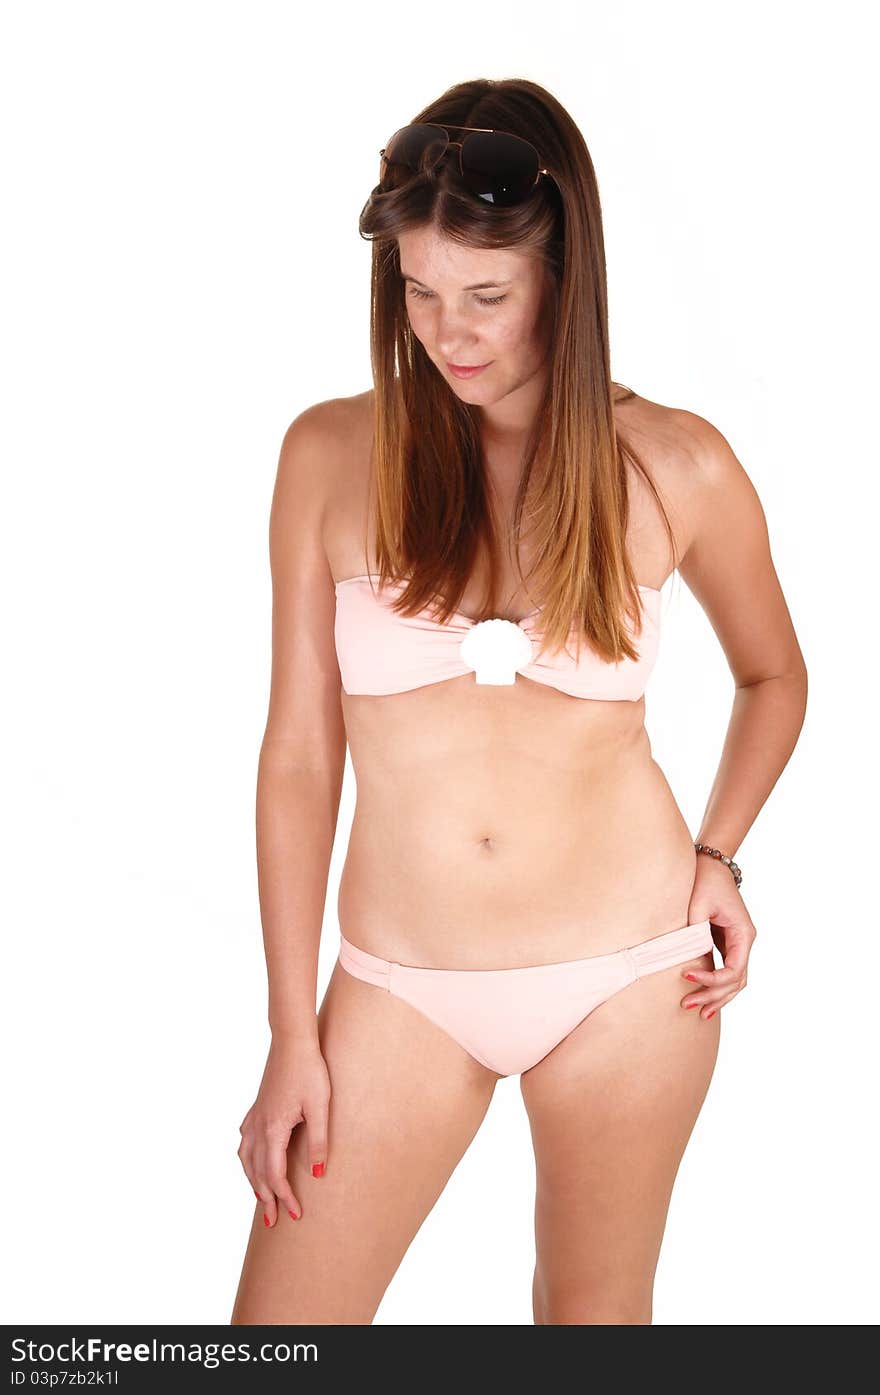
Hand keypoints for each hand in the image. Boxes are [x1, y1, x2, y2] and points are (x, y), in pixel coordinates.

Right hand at [237, 1034, 330, 1225]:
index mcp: (273, 1130)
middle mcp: (258, 1127)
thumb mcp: (320, 1107)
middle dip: (266, 1198)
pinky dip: (247, 1159)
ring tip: (260, 1198)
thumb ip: (319, 1142)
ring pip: (246, 1158)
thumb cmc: (310, 1071)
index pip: (275, 1175)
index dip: (284, 1197)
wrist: (292, 1041)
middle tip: (273, 1222)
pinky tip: (251, 1160)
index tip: (295, 1214)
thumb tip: (317, 1175)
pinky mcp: (257, 1107)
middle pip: (257, 1172)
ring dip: (253, 1181)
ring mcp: (255, 1116)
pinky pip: (245, 1141)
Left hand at [681, 853, 756, 1019]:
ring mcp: (737, 944)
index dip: (712, 979)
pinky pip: (727, 971)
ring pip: (735, 980)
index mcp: (743, 934)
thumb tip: (693, 961)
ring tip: (698, 1012)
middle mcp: (744, 942)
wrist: (711, 864)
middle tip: (687, 1004)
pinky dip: (718, 985)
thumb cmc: (705, 881)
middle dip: (713, 995)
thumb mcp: (698, 905)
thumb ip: (696, 934)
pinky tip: (705, 1000)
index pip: (734, 969)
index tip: (687, 976)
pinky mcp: (727, 943)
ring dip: (717, 996)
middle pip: (736, 981)